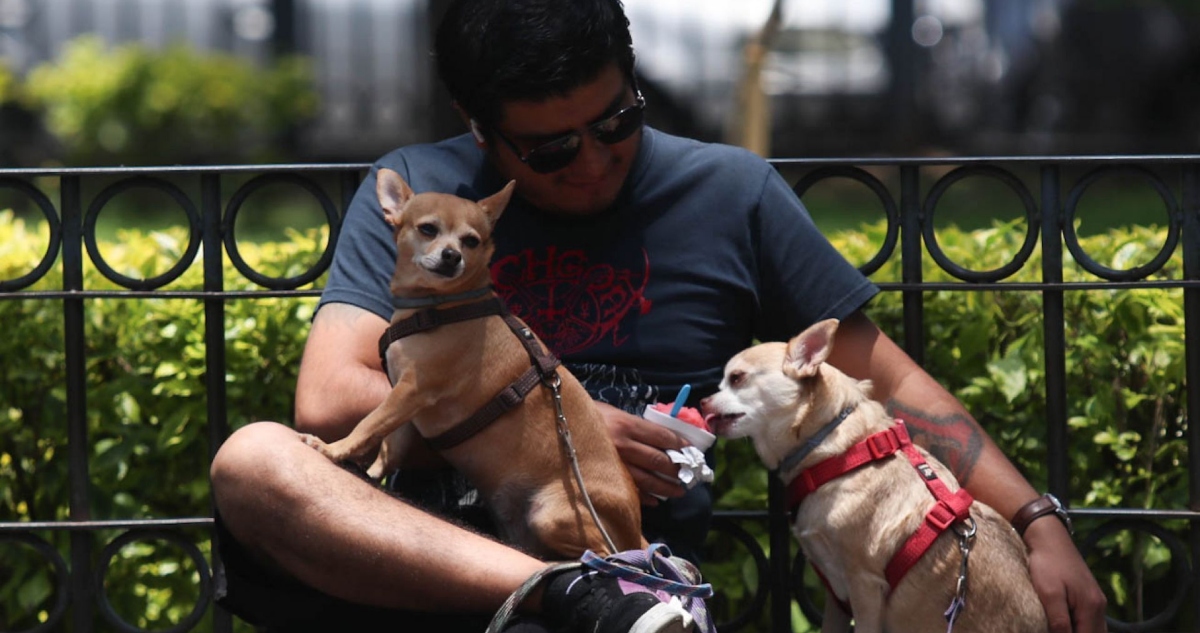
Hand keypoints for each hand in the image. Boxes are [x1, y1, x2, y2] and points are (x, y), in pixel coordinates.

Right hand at [595, 402, 686, 505]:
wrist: (557, 427)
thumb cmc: (588, 417)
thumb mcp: (614, 413)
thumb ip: (636, 426)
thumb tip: (663, 439)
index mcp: (626, 424)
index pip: (662, 437)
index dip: (681, 445)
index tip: (692, 451)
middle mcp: (621, 445)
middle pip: (658, 460)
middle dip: (678, 469)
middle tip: (690, 475)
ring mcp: (613, 464)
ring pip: (647, 479)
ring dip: (667, 487)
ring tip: (679, 491)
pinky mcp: (604, 478)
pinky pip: (630, 490)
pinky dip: (646, 497)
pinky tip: (656, 500)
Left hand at [1024, 517, 1107, 631]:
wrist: (1049, 537)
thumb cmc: (1047, 563)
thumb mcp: (1049, 594)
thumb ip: (1059, 621)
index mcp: (1091, 607)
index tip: (1051, 632)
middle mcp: (1098, 605)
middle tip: (1055, 630)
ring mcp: (1095, 600)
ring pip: (1094, 629)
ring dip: (1080, 631)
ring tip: (1060, 628)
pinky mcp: (1087, 594)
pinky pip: (1089, 619)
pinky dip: (1080, 626)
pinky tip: (1066, 625)